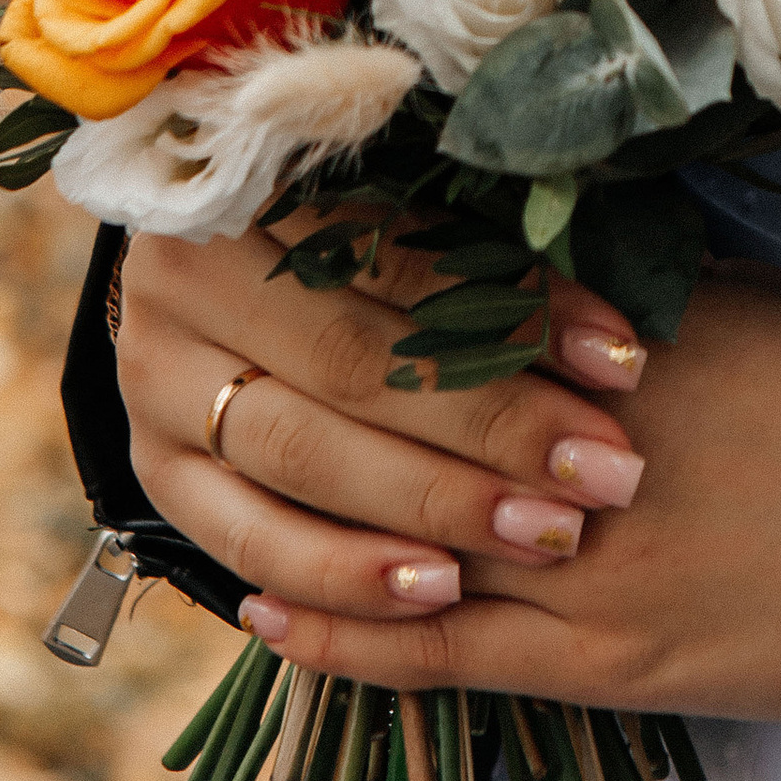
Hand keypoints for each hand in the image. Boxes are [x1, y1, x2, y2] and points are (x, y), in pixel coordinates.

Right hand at [120, 223, 655, 617]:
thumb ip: (486, 242)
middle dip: (493, 425)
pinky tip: (439, 596)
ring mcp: (156, 387)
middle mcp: (183, 285)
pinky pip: (248, 540)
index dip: (517, 310)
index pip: (402, 258)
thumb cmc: (358, 221)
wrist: (224, 269)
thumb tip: (618, 320)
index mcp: (249, 184)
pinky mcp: (158, 473)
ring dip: (433, 508)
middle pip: (352, 365)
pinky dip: (344, 574)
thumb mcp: (410, 203)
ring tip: (545, 537)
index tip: (624, 359)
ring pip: (302, 458)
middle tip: (607, 474)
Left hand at [123, 233, 780, 720]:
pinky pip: (446, 653)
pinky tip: (268, 608)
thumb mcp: (754, 305)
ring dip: (294, 509)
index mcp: (626, 334)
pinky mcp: (614, 661)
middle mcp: (588, 443)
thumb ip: (626, 291)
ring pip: (398, 534)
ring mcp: (594, 562)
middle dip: (290, 378)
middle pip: (397, 410)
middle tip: (191, 345)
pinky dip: (346, 634)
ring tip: (198, 479)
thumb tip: (521, 256)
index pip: (443, 297)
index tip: (258, 246)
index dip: (337, 276)